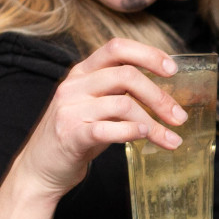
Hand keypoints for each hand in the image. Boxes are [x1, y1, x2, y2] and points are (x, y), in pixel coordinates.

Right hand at [13, 38, 188, 196]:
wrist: (40, 169)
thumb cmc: (75, 136)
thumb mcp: (95, 106)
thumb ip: (119, 94)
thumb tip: (165, 95)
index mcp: (82, 72)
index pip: (117, 48)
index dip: (148, 54)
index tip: (172, 69)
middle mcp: (74, 85)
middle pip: (126, 75)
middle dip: (159, 96)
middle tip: (179, 117)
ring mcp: (71, 109)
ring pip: (123, 104)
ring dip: (153, 123)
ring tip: (170, 140)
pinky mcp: (71, 135)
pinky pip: (107, 129)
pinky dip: (130, 132)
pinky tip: (144, 137)